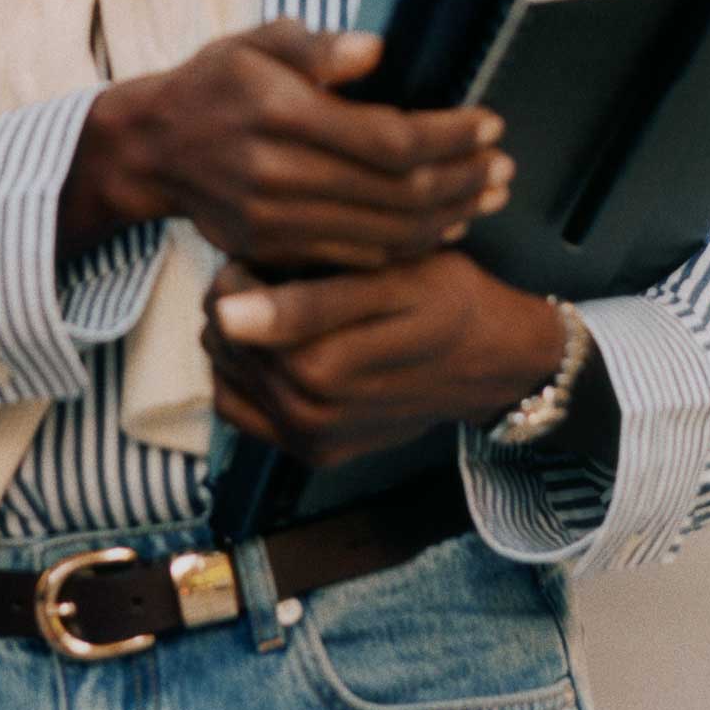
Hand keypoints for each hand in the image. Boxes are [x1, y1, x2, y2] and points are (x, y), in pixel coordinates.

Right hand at [58, 18, 511, 269]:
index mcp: (276, 111)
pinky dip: (409, 244)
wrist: (154, 148)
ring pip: (385, 232)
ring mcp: (272, 219)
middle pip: (396, 192)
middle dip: (462, 178)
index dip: (448, 136)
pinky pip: (358, 257)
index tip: (488, 123)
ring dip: (447, 216)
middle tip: (502, 164)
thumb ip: (316, 46)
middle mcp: (275, 172)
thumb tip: (377, 51)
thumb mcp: (256, 41)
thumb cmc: (216, 83)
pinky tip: (441, 225)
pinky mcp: (273, 249)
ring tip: (487, 194)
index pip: (386, 137)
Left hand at [201, 253, 565, 467]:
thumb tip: (224, 314)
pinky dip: (244, 377)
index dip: (233, 274)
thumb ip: (306, 299)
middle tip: (278, 278)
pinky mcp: (314, 453)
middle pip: (221, 345)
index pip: (225, 313)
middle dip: (234, 303)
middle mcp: (311, 414)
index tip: (266, 257)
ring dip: (239, 340)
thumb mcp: (388, 279)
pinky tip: (280, 350)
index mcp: (323, 365)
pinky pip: (241, 412)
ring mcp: (312, 440)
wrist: (488, 359)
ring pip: (225, 376)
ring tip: (282, 313)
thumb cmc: (443, 299)